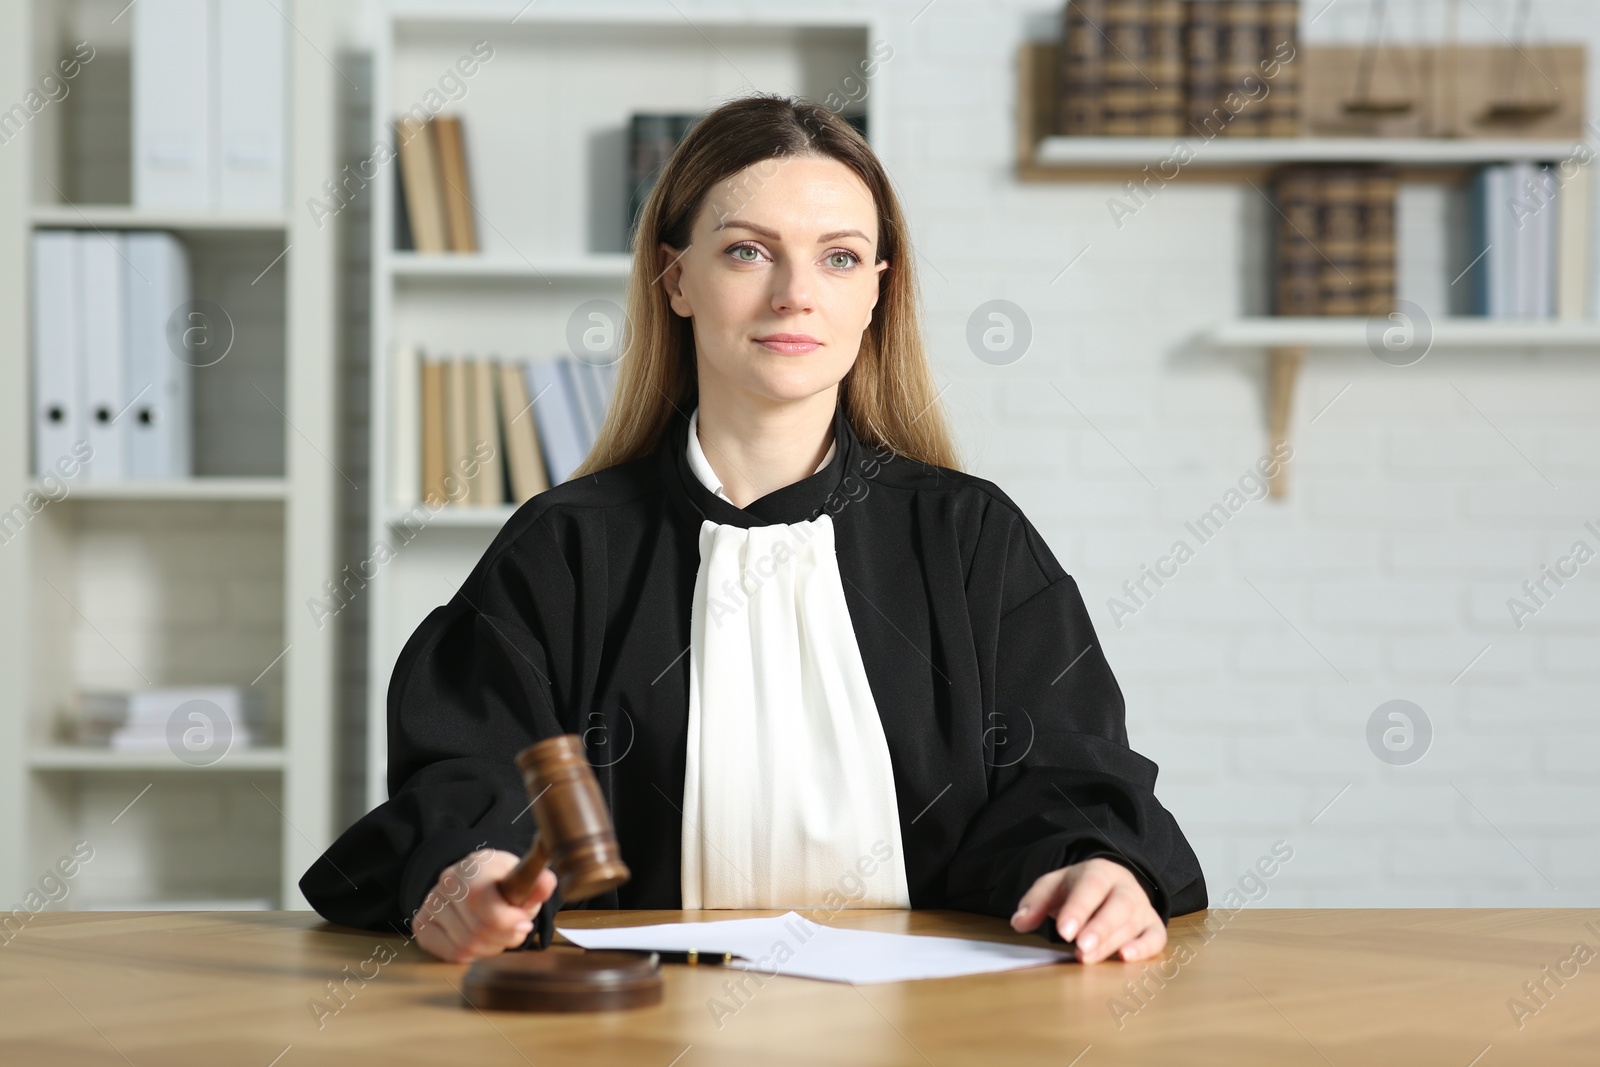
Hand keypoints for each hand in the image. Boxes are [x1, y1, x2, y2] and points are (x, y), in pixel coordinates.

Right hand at [411, 848, 556, 962]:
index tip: (524, 924)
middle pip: (476, 929)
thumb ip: (538, 884)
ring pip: (465, 945)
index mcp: (475, 865)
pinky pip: (450, 953)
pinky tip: (480, 941)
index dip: (506, 920)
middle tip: (515, 932)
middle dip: (504, 938)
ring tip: (499, 935)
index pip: (481, 899)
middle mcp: (447, 880)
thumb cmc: (504, 883)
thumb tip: (546, 883)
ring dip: (490, 948)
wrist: (477, 881)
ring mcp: (431, 902)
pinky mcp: (422, 924)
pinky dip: (471, 955)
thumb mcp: (524, 880)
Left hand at [1009, 857, 1164, 963]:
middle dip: (1100, 927)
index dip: (1078, 909)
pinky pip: (1156, 937)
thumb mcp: (1053, 887)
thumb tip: (1019, 922)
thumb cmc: (1078, 888)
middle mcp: (1124, 887)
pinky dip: (1145, 948)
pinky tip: (1126, 958)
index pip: (1090, 887)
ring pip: (1133, 923)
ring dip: (1112, 943)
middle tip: (1081, 947)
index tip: (1064, 932)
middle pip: (1119, 904)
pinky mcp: (1152, 925)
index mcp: (1098, 872)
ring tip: (1089, 958)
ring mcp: (1142, 907)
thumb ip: (1035, 902)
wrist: (1109, 882)